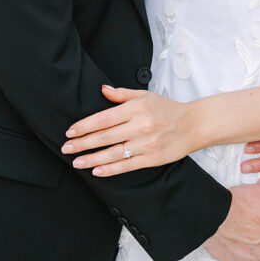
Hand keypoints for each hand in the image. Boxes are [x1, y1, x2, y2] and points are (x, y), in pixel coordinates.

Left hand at [61, 85, 192, 174]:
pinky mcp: (152, 159)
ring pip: (113, 153)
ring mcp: (146, 144)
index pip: (104, 118)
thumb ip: (122, 94)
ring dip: (92, 158)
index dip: (84, 126)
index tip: (70, 132)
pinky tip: (97, 170)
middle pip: (105, 136)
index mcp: (136, 108)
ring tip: (77, 161)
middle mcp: (140, 126)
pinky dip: (111, 169)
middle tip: (66, 148)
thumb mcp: (145, 95)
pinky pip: (127, 166)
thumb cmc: (167, 109)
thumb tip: (102, 90)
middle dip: (83, 143)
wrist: (193, 125)